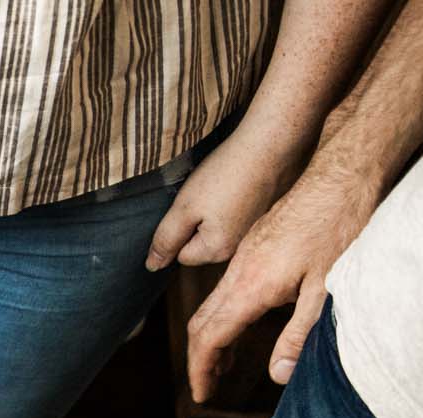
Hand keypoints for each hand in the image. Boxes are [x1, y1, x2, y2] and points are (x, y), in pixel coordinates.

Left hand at [146, 130, 293, 271]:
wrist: (270, 144)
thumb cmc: (226, 174)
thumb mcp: (184, 208)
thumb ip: (166, 240)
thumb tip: (152, 266)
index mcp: (218, 251)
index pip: (182, 255)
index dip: (179, 230)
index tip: (191, 204)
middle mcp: (239, 249)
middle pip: (201, 245)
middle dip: (197, 223)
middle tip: (206, 194)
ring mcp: (254, 232)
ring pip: (219, 230)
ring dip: (215, 211)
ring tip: (222, 187)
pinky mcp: (264, 215)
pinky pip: (237, 216)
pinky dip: (233, 202)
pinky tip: (237, 184)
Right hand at [184, 164, 379, 401]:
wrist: (345, 173)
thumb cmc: (342, 226)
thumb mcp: (327, 288)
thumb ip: (300, 333)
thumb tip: (279, 375)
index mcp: (252, 287)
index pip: (210, 337)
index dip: (202, 370)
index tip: (203, 396)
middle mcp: (239, 270)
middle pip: (202, 322)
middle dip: (201, 358)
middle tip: (210, 386)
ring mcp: (245, 255)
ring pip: (213, 303)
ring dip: (213, 336)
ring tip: (227, 363)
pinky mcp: (255, 244)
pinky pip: (227, 286)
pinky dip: (226, 313)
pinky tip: (247, 321)